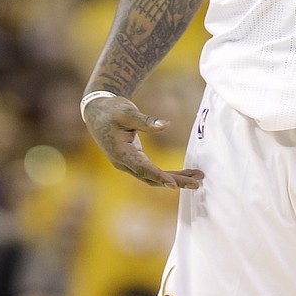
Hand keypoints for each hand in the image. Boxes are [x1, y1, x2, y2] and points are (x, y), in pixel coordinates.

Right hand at [82, 94, 203, 189]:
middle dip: (175, 181)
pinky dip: (168, 174)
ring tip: (197, 179)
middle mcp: (124, 163)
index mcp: (120, 153)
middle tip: (196, 183)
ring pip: (154, 177)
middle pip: (152, 178)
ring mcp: (129, 163)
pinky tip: (184, 173)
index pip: (142, 168)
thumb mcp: (127, 112)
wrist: (98, 111)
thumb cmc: (111, 110)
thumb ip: (145, 120)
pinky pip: (153, 171)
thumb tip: (165, 125)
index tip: (174, 185)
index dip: (159, 176)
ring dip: (175, 179)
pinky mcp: (134, 160)